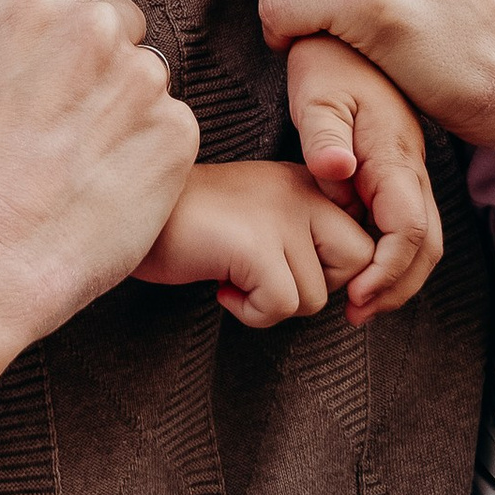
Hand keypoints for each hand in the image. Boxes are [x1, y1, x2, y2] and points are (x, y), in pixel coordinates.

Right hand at [0, 0, 200, 469]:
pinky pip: (171, 124)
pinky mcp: (176, 135)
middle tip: (59, 109)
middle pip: (110, 14)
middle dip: (91, 52)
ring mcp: (140, 82)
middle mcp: (89, 30)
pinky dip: (148, 150)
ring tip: (79, 159)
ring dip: (122, 104)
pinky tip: (106, 184)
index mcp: (20, 7)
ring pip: (143, 73)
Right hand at [136, 158, 359, 329]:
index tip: (297, 281)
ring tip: (234, 282)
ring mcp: (280, 216)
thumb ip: (305, 237)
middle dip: (318, 288)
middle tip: (269, 283)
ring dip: (273, 305)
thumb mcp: (261, 216)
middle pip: (358, 261)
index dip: (339, 272)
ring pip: (316, 296)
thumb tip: (353, 291)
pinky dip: (251, 313)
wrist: (130, 209)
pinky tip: (221, 289)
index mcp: (306, 181)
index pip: (364, 236)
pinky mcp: (256, 246)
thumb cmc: (192, 224)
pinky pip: (281, 306)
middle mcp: (302, 191)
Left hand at [281, 35, 445, 319]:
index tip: (356, 298)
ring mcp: (408, 165)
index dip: (387, 273)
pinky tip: (357, 259)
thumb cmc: (329, 57)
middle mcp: (410, 165)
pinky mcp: (396, 163)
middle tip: (358, 314)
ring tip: (359, 301)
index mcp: (395, 154)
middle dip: (397, 287)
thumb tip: (338, 173)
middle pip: (426, 244)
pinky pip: (405, 218)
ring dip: (397, 274)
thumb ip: (324, 135)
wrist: (350, 24)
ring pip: (422, 234)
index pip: (409, 231)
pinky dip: (390, 251)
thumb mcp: (317, 90)